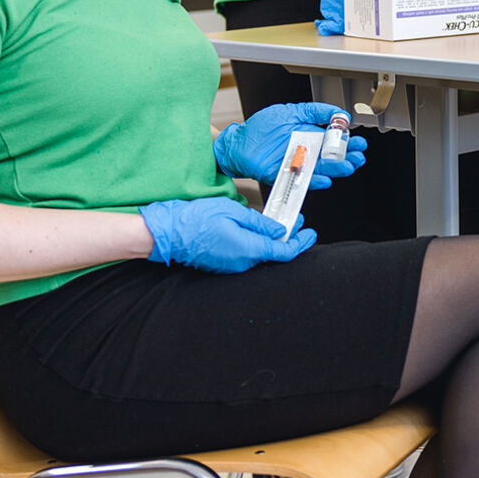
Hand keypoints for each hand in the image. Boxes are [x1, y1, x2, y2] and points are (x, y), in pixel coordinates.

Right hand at [140, 197, 315, 273]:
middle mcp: (241, 262)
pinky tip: (257, 231)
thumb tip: (281, 230)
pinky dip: (257, 243)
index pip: (283, 251)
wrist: (167, 234)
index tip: (311, 233)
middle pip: (273, 253)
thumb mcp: (232, 212)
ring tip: (279, 223)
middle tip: (298, 222)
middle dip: (289, 238)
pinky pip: (246, 255)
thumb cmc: (196, 219)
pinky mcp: (222, 264)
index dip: (301, 243)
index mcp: (247, 249)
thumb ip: (260, 223)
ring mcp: (231, 266)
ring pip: (260, 254)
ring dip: (272, 240)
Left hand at [213, 102, 362, 187]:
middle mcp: (306, 153)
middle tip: (358, 157)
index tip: (359, 143)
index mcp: (310, 137)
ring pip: (321, 170)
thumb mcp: (292, 112)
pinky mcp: (285, 176)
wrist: (238, 141)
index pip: (334, 143)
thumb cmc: (261, 127)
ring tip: (347, 167)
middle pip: (332, 158)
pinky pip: (302, 180)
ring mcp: (296, 165)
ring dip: (336, 170)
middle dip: (347, 158)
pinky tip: (324, 179)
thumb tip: (339, 114)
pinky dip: (313, 181)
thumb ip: (316, 111)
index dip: (348, 143)